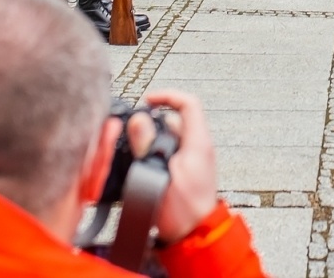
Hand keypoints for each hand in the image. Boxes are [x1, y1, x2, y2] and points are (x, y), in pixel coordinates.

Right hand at [130, 90, 218, 244]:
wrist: (194, 237)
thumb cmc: (184, 211)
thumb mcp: (160, 173)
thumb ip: (148, 145)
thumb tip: (139, 121)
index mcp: (198, 141)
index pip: (188, 103)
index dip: (167, 96)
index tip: (148, 100)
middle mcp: (198, 147)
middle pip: (175, 120)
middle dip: (153, 122)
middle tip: (135, 130)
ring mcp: (192, 160)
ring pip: (170, 138)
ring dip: (153, 140)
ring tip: (137, 152)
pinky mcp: (185, 173)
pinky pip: (169, 153)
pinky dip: (156, 153)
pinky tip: (144, 165)